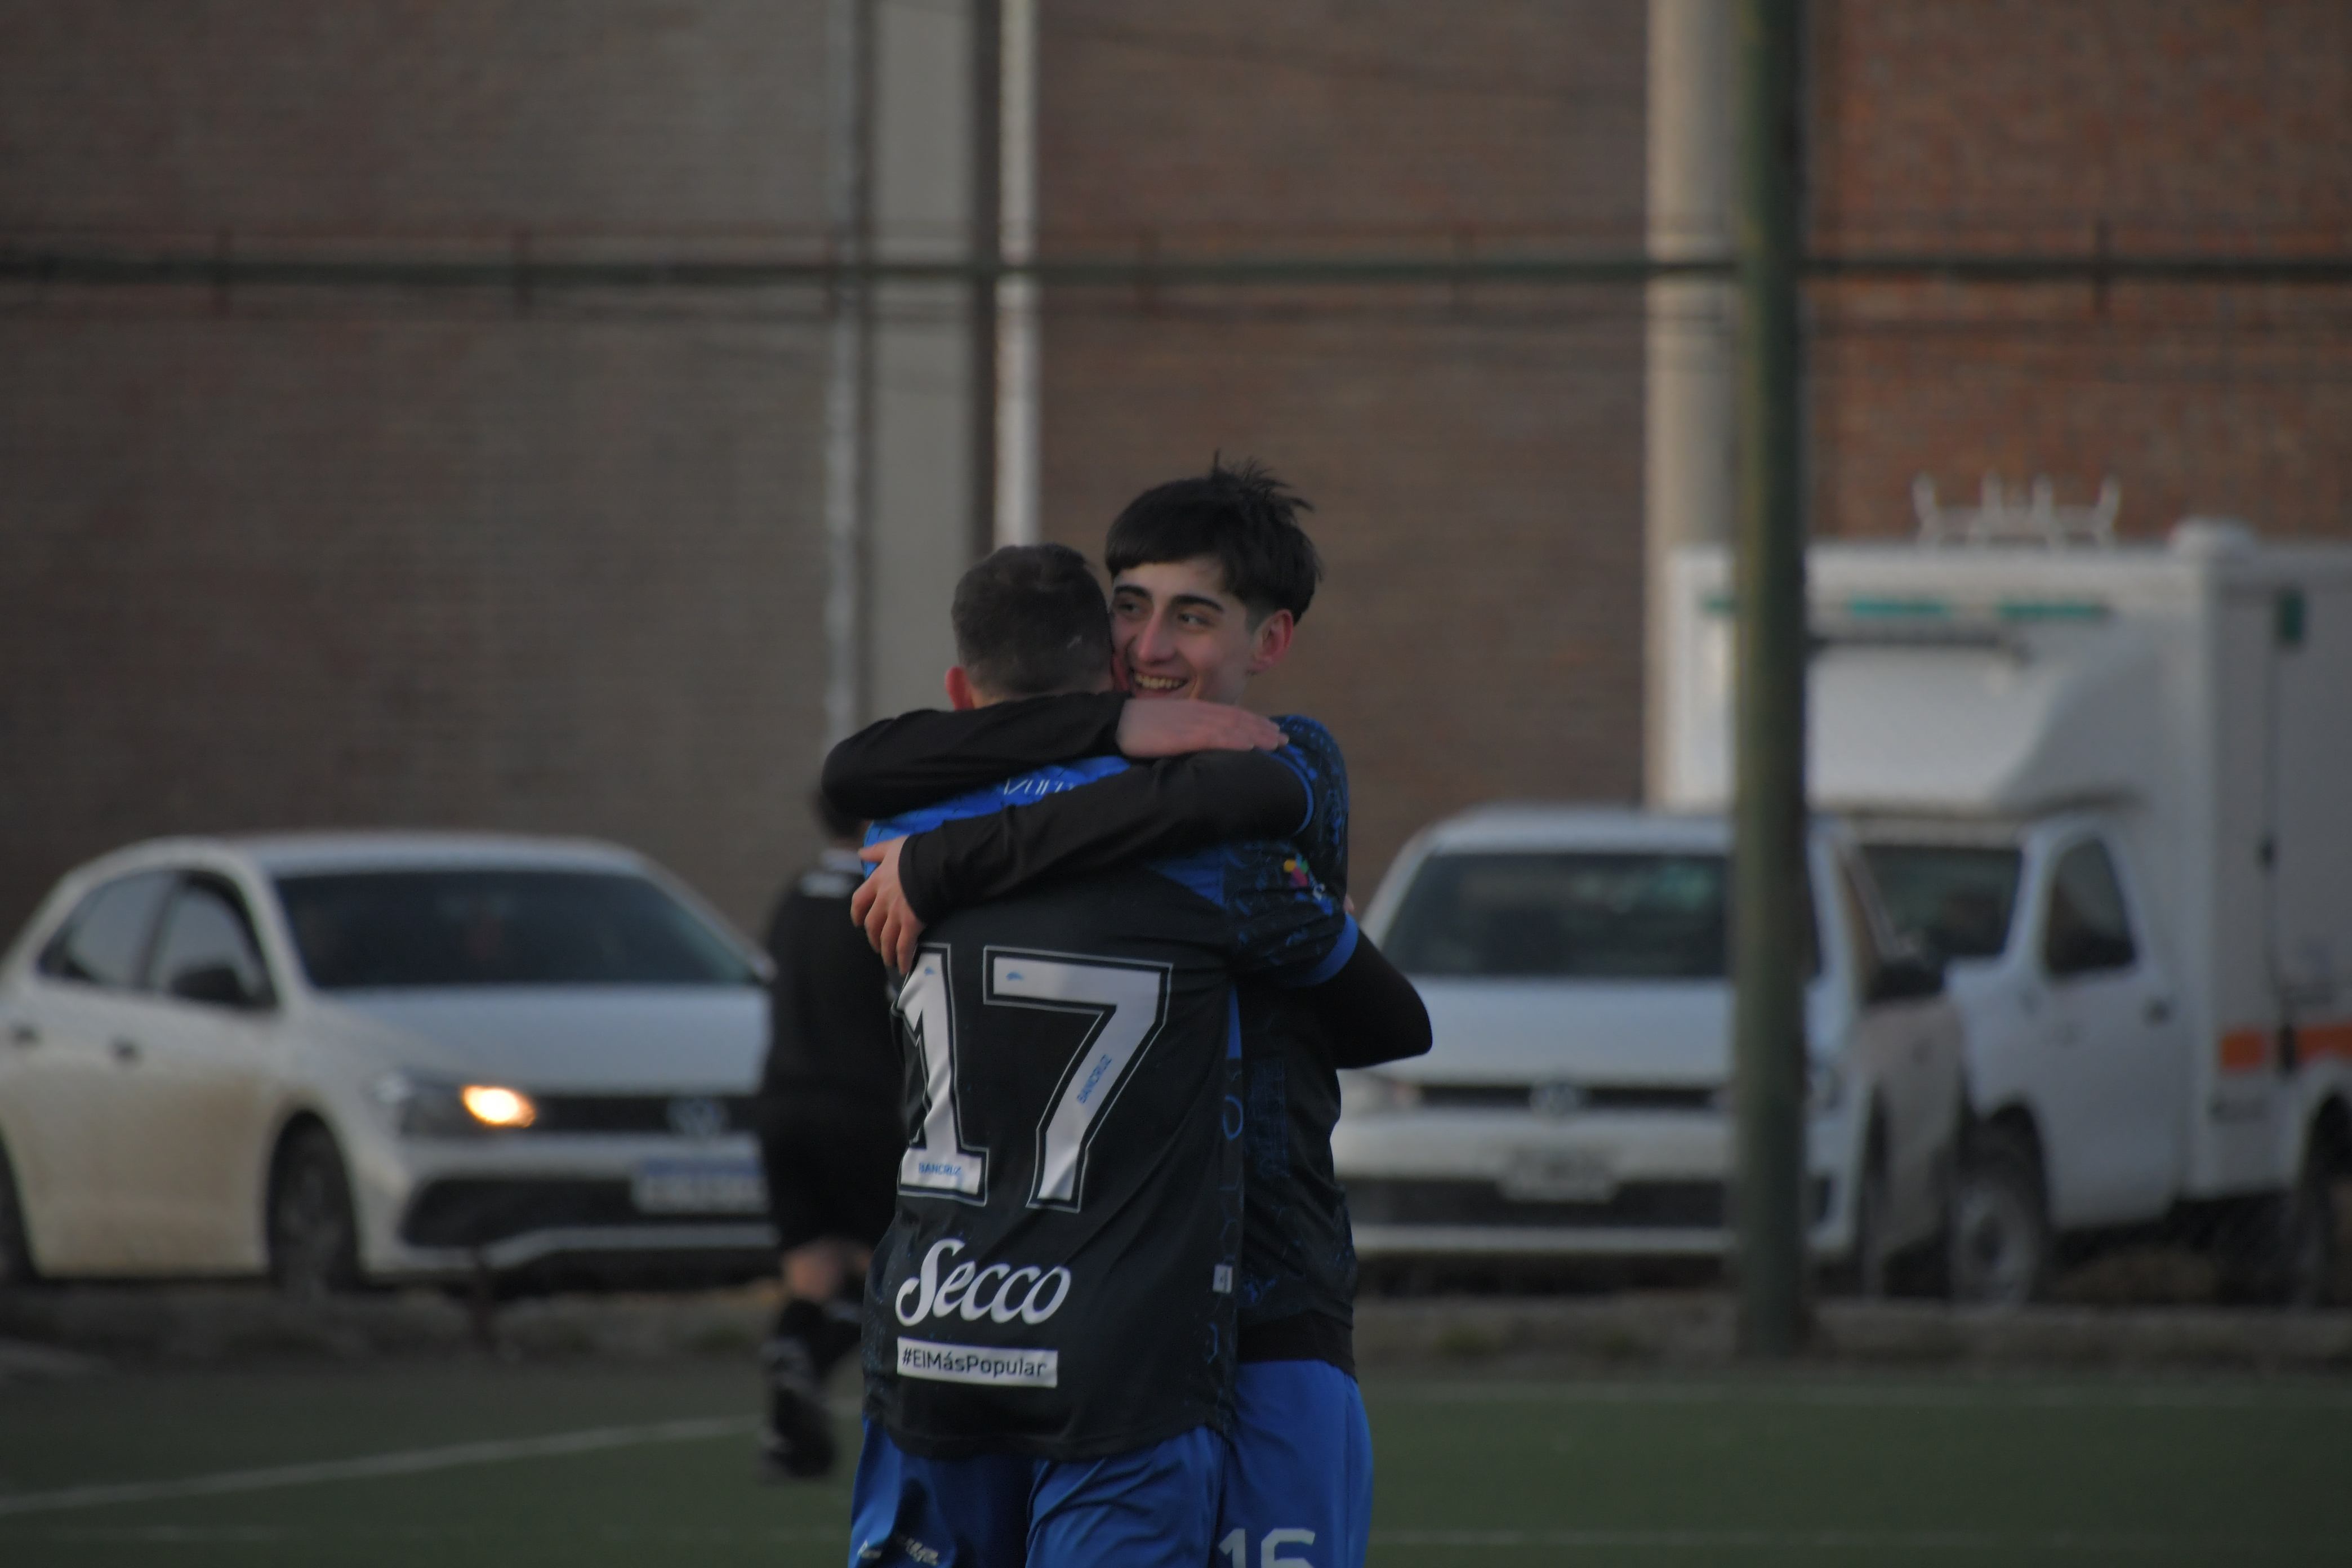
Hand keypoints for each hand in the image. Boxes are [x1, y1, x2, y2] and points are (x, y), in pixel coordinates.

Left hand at [849, 838, 925, 970]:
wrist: (935, 864)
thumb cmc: (916, 853)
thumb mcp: (893, 846)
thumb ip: (876, 851)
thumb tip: (860, 852)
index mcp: (877, 882)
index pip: (859, 901)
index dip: (857, 913)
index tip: (857, 922)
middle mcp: (883, 901)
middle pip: (872, 924)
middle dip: (873, 937)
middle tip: (877, 945)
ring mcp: (896, 914)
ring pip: (886, 938)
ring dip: (886, 951)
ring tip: (888, 960)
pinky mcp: (911, 924)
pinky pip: (904, 946)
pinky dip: (902, 958)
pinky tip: (903, 968)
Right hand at [1116, 699, 1285, 758]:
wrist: (1116, 721)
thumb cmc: (1138, 725)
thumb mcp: (1169, 724)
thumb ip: (1188, 730)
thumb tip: (1202, 743)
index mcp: (1195, 709)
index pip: (1231, 714)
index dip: (1254, 721)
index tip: (1272, 730)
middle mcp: (1199, 712)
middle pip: (1239, 719)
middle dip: (1264, 729)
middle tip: (1285, 740)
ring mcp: (1193, 723)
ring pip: (1234, 727)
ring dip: (1258, 735)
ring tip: (1277, 743)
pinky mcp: (1185, 735)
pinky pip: (1216, 737)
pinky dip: (1237, 740)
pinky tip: (1252, 747)